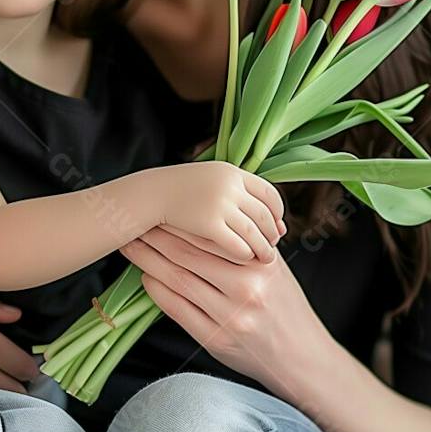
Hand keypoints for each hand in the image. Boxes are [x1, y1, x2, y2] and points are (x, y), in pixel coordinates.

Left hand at [119, 224, 333, 402]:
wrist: (303, 358)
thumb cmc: (285, 307)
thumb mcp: (275, 269)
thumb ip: (244, 248)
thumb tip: (202, 221)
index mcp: (260, 265)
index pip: (209, 235)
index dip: (178, 221)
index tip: (158, 208)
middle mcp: (245, 289)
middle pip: (187, 255)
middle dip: (155, 237)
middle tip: (134, 223)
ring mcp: (229, 317)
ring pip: (178, 280)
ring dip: (148, 261)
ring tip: (132, 246)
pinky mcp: (216, 341)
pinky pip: (177, 310)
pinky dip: (158, 291)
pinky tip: (146, 278)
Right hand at [153, 162, 286, 262]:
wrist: (153, 193)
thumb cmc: (183, 189)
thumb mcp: (213, 177)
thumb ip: (239, 190)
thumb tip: (269, 213)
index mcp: (233, 173)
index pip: (270, 194)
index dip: (277, 212)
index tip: (277, 225)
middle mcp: (230, 186)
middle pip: (265, 215)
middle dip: (272, 233)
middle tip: (273, 244)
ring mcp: (219, 205)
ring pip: (255, 233)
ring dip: (264, 248)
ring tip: (267, 257)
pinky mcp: (208, 224)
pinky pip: (237, 245)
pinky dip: (245, 254)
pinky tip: (245, 259)